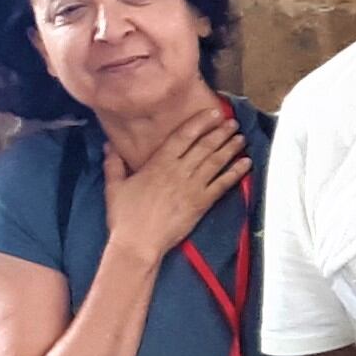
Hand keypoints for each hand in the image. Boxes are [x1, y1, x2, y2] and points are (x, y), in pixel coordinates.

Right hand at [105, 106, 249, 269]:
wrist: (138, 242)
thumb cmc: (124, 216)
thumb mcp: (114, 186)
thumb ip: (114, 163)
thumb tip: (109, 145)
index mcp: (159, 163)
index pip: (183, 136)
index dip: (200, 122)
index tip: (213, 112)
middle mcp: (179, 171)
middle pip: (204, 146)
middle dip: (220, 132)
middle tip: (232, 122)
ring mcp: (193, 187)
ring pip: (216, 161)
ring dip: (230, 148)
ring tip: (241, 137)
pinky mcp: (202, 203)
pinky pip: (222, 184)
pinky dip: (236, 173)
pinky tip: (247, 163)